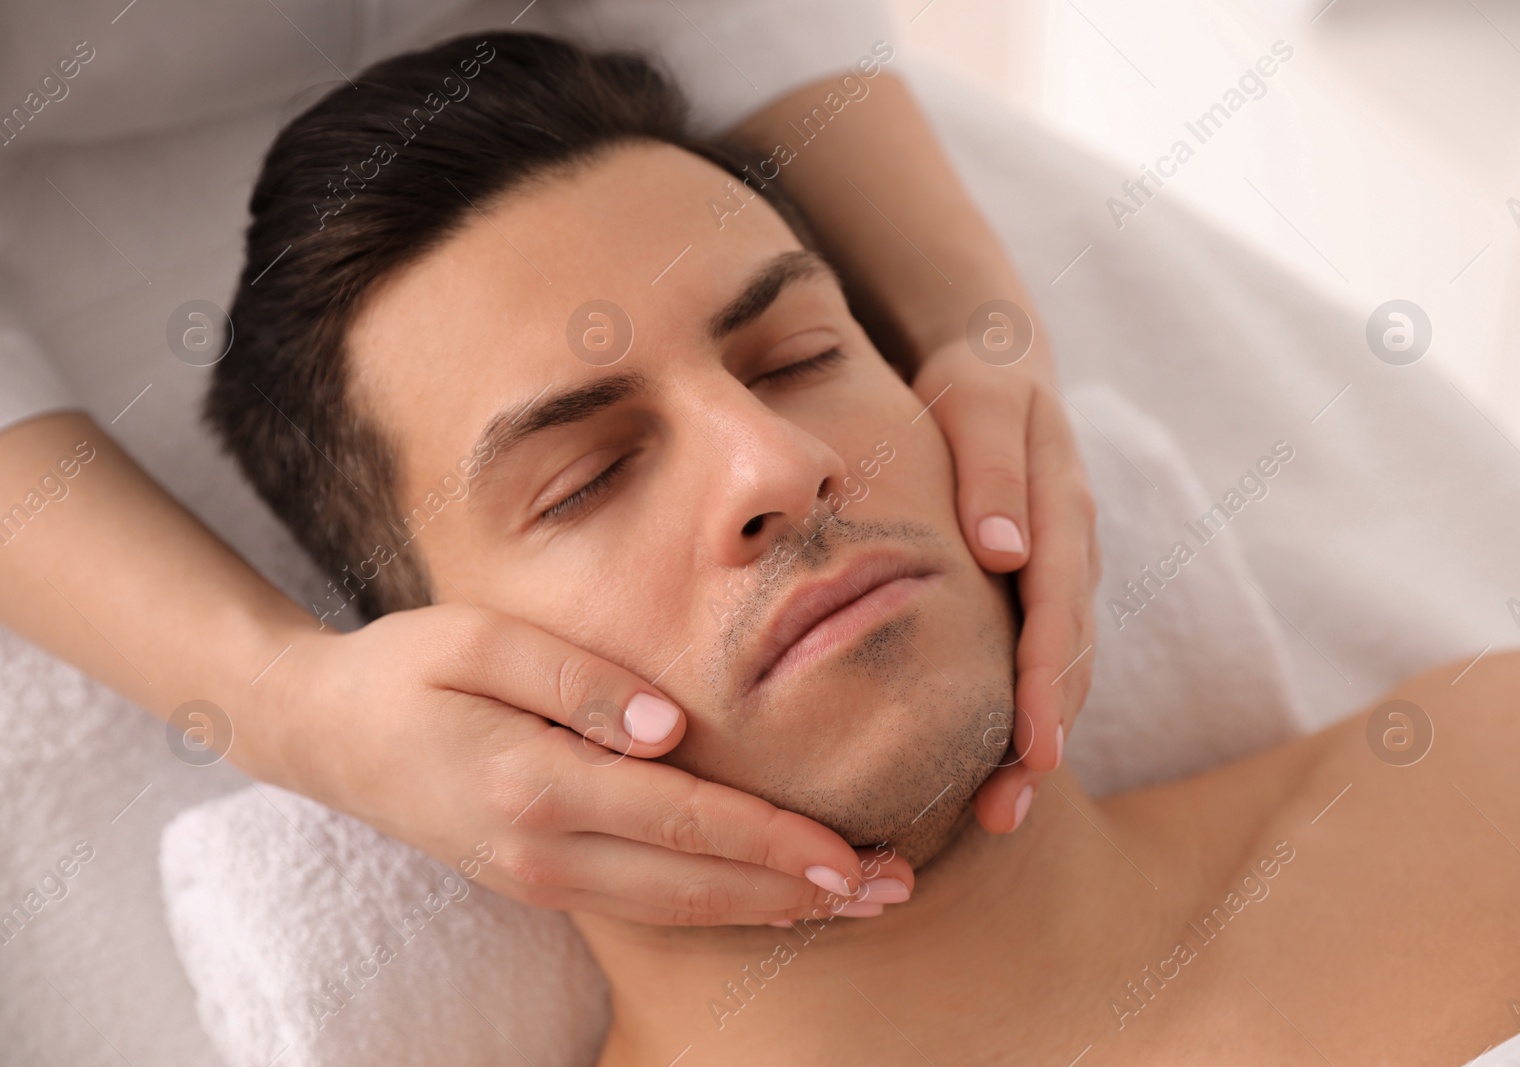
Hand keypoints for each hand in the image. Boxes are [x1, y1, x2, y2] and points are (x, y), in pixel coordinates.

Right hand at [250, 604, 914, 924]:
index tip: (854, 856)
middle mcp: (545, 851)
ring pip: (679, 909)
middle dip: (800, 890)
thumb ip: (578, 680)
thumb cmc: (405, 668)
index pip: (685, 820)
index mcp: (536, 786)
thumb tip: (669, 729)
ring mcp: (540, 878)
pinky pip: (646, 906)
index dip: (775, 842)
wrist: (322, 734)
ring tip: (854, 901)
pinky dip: (718, 907)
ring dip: (770, 908)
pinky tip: (766, 897)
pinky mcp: (539, 881)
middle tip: (893, 891)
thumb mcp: (480, 642)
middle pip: (698, 884)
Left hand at [910, 338, 1100, 832]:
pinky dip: (1027, 709)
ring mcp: (1063, 572)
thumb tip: (1004, 553)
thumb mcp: (978, 401)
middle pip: (1068, 658)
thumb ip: (993, 470)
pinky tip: (994, 758)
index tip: (1032, 749)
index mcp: (1062, 511)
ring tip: (1000, 811)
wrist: (999, 362)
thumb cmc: (976, 380)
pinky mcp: (1041, 584)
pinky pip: (1044, 654)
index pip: (1056, 611)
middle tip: (1005, 811)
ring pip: (1063, 668)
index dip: (1047, 685)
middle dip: (1044, 738)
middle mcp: (1072, 552)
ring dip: (1038, 741)